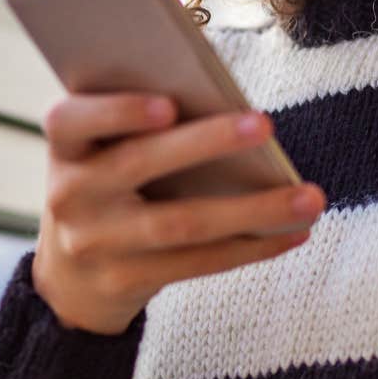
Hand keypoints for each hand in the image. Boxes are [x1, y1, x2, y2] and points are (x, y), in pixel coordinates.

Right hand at [30, 93, 326, 334]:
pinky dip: (252, 247)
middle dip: (207, 142)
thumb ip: (142, 119)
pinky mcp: (125, 281)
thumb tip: (224, 97)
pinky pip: (198, 262)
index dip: (119, 111)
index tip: (169, 104)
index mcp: (66, 145)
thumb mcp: (105, 147)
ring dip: (254, 209)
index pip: (73, 120)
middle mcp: (70, 194)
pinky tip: (295, 233)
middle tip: (266, 123)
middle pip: (140, 163)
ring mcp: (94, 243)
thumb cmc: (108, 180)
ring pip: (182, 223)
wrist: (69, 276)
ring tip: (311, 197)